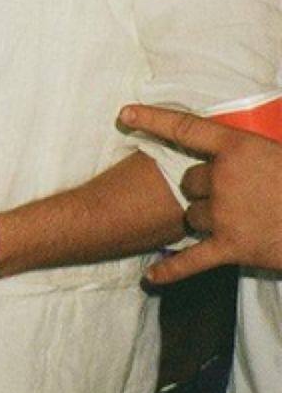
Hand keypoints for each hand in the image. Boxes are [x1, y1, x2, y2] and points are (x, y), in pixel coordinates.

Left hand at [119, 103, 281, 278]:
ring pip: (192, 216)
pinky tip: (151, 277)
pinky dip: (171, 270)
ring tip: (242, 221)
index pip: (184, 127)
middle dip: (205, 189)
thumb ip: (247, 153)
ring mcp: (225, 213)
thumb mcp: (275, 153)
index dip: (152, 119)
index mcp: (236, 146)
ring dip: (207, 220)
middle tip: (237, 196)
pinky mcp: (233, 247)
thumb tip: (226, 155)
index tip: (125, 114)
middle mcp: (223, 177)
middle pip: (189, 181)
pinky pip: (193, 259)